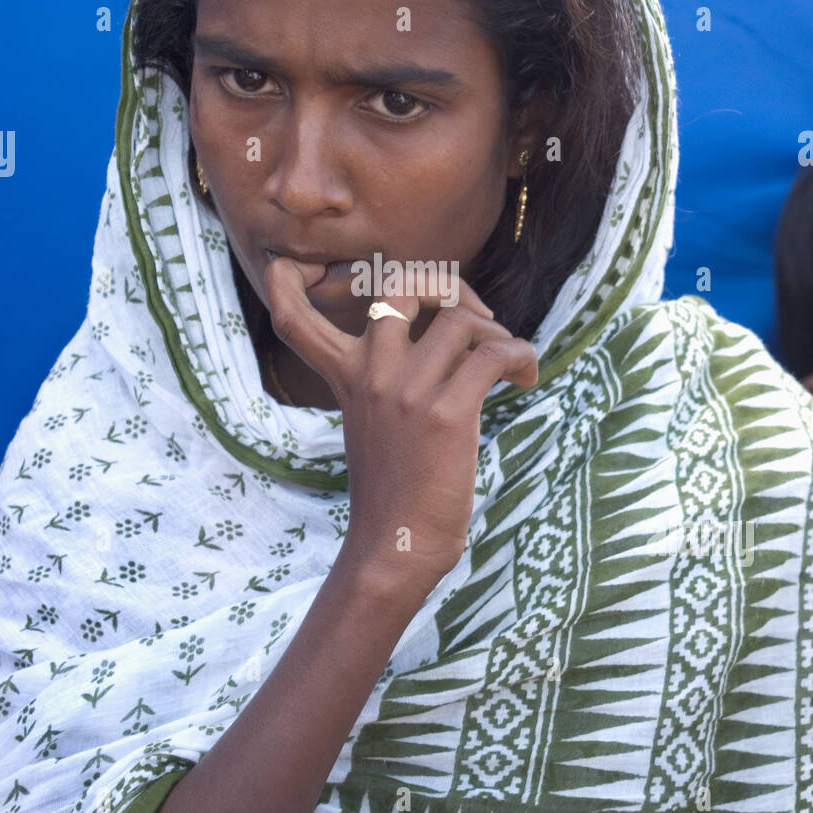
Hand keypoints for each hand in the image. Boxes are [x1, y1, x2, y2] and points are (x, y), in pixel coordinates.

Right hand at [263, 257, 538, 601]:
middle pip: (398, 285)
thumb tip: (442, 336)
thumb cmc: (393, 491)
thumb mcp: (373, 425)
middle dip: (446, 285)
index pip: (294, 320)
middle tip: (474, 318)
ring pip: (460, 319)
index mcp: (346, 378)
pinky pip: (494, 353)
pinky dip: (520, 356)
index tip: (294, 266)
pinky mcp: (448, 413)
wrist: (396, 547)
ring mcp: (407, 392)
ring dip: (497, 332)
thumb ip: (388, 380)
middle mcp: (370, 375)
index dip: (286, 282)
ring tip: (509, 362)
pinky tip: (526, 378)